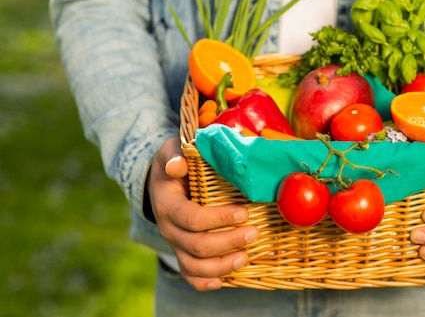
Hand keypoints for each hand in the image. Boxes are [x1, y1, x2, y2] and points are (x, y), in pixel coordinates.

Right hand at [147, 137, 259, 290]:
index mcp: (167, 204)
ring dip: (222, 266)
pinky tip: (224, 281)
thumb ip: (175, 154)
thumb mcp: (172, 150)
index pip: (192, 218)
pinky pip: (190, 275)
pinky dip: (206, 282)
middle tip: (255, 233)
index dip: (218, 219)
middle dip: (229, 241)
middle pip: (197, 246)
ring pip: (194, 266)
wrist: (162, 180)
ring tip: (246, 257)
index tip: (243, 213)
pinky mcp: (183, 252)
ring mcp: (175, 244)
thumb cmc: (176, 161)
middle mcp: (169, 229)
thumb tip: (178, 165)